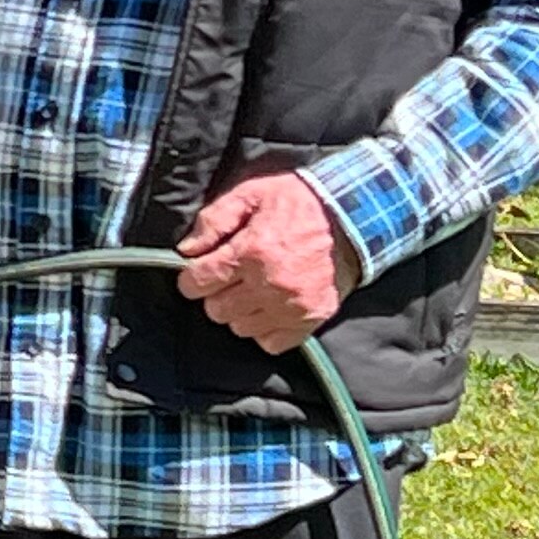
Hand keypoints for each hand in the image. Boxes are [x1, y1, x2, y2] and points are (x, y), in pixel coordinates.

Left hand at [175, 172, 359, 355]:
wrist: (352, 216)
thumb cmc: (297, 203)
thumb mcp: (251, 195)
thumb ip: (214, 220)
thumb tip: (186, 250)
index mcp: (252, 252)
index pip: (198, 283)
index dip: (192, 278)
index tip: (199, 272)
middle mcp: (271, 284)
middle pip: (217, 309)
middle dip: (215, 294)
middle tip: (230, 279)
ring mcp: (293, 305)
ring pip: (241, 328)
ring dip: (240, 312)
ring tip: (252, 291)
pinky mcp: (312, 318)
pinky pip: (272, 343)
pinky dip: (266, 329)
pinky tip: (269, 308)